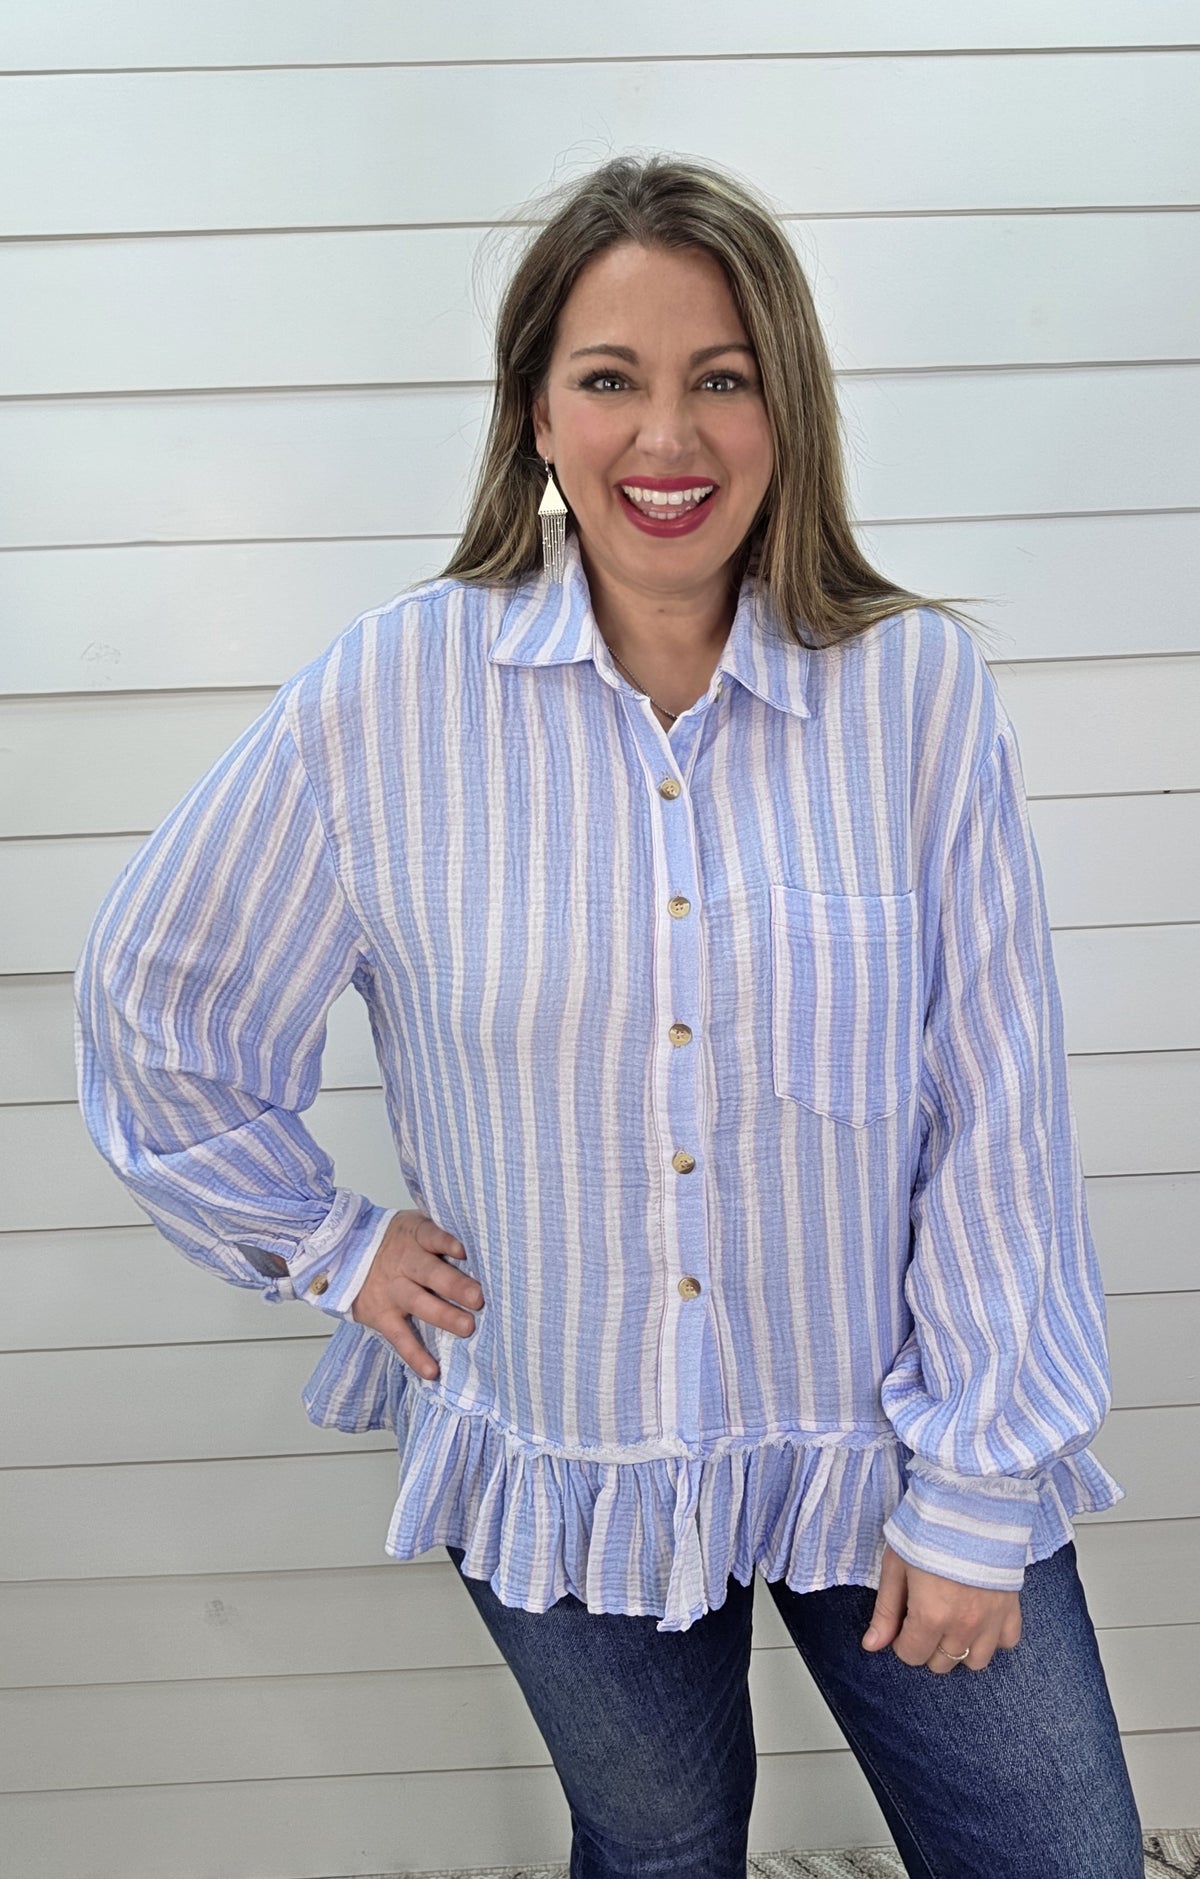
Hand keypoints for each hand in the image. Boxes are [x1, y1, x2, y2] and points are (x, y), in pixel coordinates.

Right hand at [349, 1209, 483, 1380]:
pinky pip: (400, 1337)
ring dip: (443, 1316)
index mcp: (415, 1237)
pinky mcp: (381, 1316)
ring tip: (467, 1327)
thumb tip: (483, 1241)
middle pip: (430, 1273)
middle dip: (454, 1285)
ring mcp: (392, 1291)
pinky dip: (415, 1355)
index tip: (464, 1250)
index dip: (446, 1242)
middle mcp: (404, 1263)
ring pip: (419, 1303)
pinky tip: (432, 1370)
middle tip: (478, 1297)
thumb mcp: (414, 1226)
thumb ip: (441, 1234)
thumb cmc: (395, 1241)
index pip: (431, 1236)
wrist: (344, 1251)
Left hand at [861, 1542, 1021, 1672]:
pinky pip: (1006, 1642)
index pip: (912, 1655)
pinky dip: (992, 1637)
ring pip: (975, 1661)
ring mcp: (991, 1620)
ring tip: (951, 1621)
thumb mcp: (896, 1565)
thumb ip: (885, 1610)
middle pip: (941, 1663)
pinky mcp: (1012, 1608)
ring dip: (959, 1647)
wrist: (971, 1501)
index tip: (903, 1620)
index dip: (902, 1640)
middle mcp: (963, 1626)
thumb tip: (872, 1645)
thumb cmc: (928, 1528)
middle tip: (924, 1615)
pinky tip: (979, 1617)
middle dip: (927, 1644)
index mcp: (931, 1616)